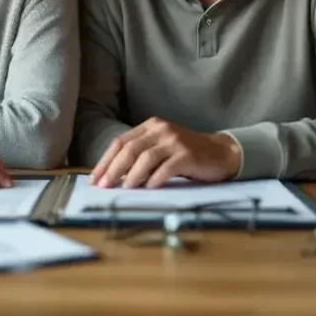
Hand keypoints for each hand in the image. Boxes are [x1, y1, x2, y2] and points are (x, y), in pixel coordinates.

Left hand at [89, 118, 241, 188]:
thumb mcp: (160, 149)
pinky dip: (155, 179)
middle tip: (104, 186)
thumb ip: (140, 157)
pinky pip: (166, 167)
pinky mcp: (187, 154)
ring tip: (124, 189)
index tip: (95, 179)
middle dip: (113, 169)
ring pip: (145, 157)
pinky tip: (148, 188)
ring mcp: (174, 141)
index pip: (121, 142)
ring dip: (132, 175)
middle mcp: (161, 129)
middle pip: (130, 149)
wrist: (220, 153)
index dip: (105, 160)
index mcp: (150, 126)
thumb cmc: (185, 155)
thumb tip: (113, 177)